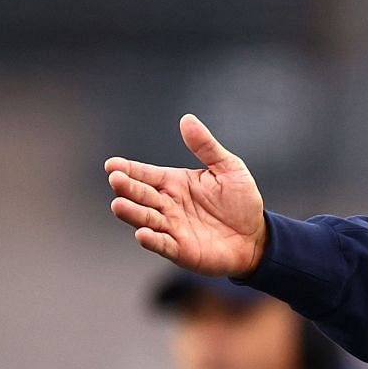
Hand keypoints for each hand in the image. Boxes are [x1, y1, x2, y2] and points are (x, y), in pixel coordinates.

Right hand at [104, 114, 268, 275]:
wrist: (255, 237)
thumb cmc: (241, 202)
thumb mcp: (229, 168)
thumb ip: (206, 147)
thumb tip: (187, 119)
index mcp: (174, 183)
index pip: (145, 174)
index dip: (128, 169)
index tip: (112, 165)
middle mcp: (168, 204)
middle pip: (141, 195)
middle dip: (127, 188)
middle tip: (116, 180)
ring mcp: (172, 227)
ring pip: (146, 218)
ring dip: (132, 213)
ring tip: (118, 205)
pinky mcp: (180, 249)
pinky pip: (162, 244)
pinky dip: (151, 240)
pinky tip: (142, 234)